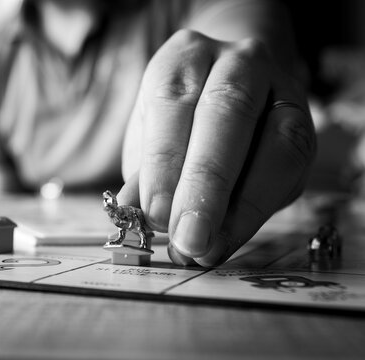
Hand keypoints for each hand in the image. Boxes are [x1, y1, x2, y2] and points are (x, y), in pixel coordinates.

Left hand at [118, 29, 315, 266]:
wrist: (233, 85)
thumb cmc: (179, 118)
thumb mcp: (149, 135)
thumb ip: (145, 172)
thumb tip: (135, 213)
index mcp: (185, 57)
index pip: (173, 103)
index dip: (165, 162)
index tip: (156, 214)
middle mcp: (238, 63)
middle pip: (227, 114)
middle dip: (207, 184)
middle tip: (189, 238)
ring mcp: (281, 88)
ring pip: (277, 142)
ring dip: (242, 206)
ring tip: (210, 248)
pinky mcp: (305, 123)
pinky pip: (291, 167)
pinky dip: (259, 209)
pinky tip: (231, 237)